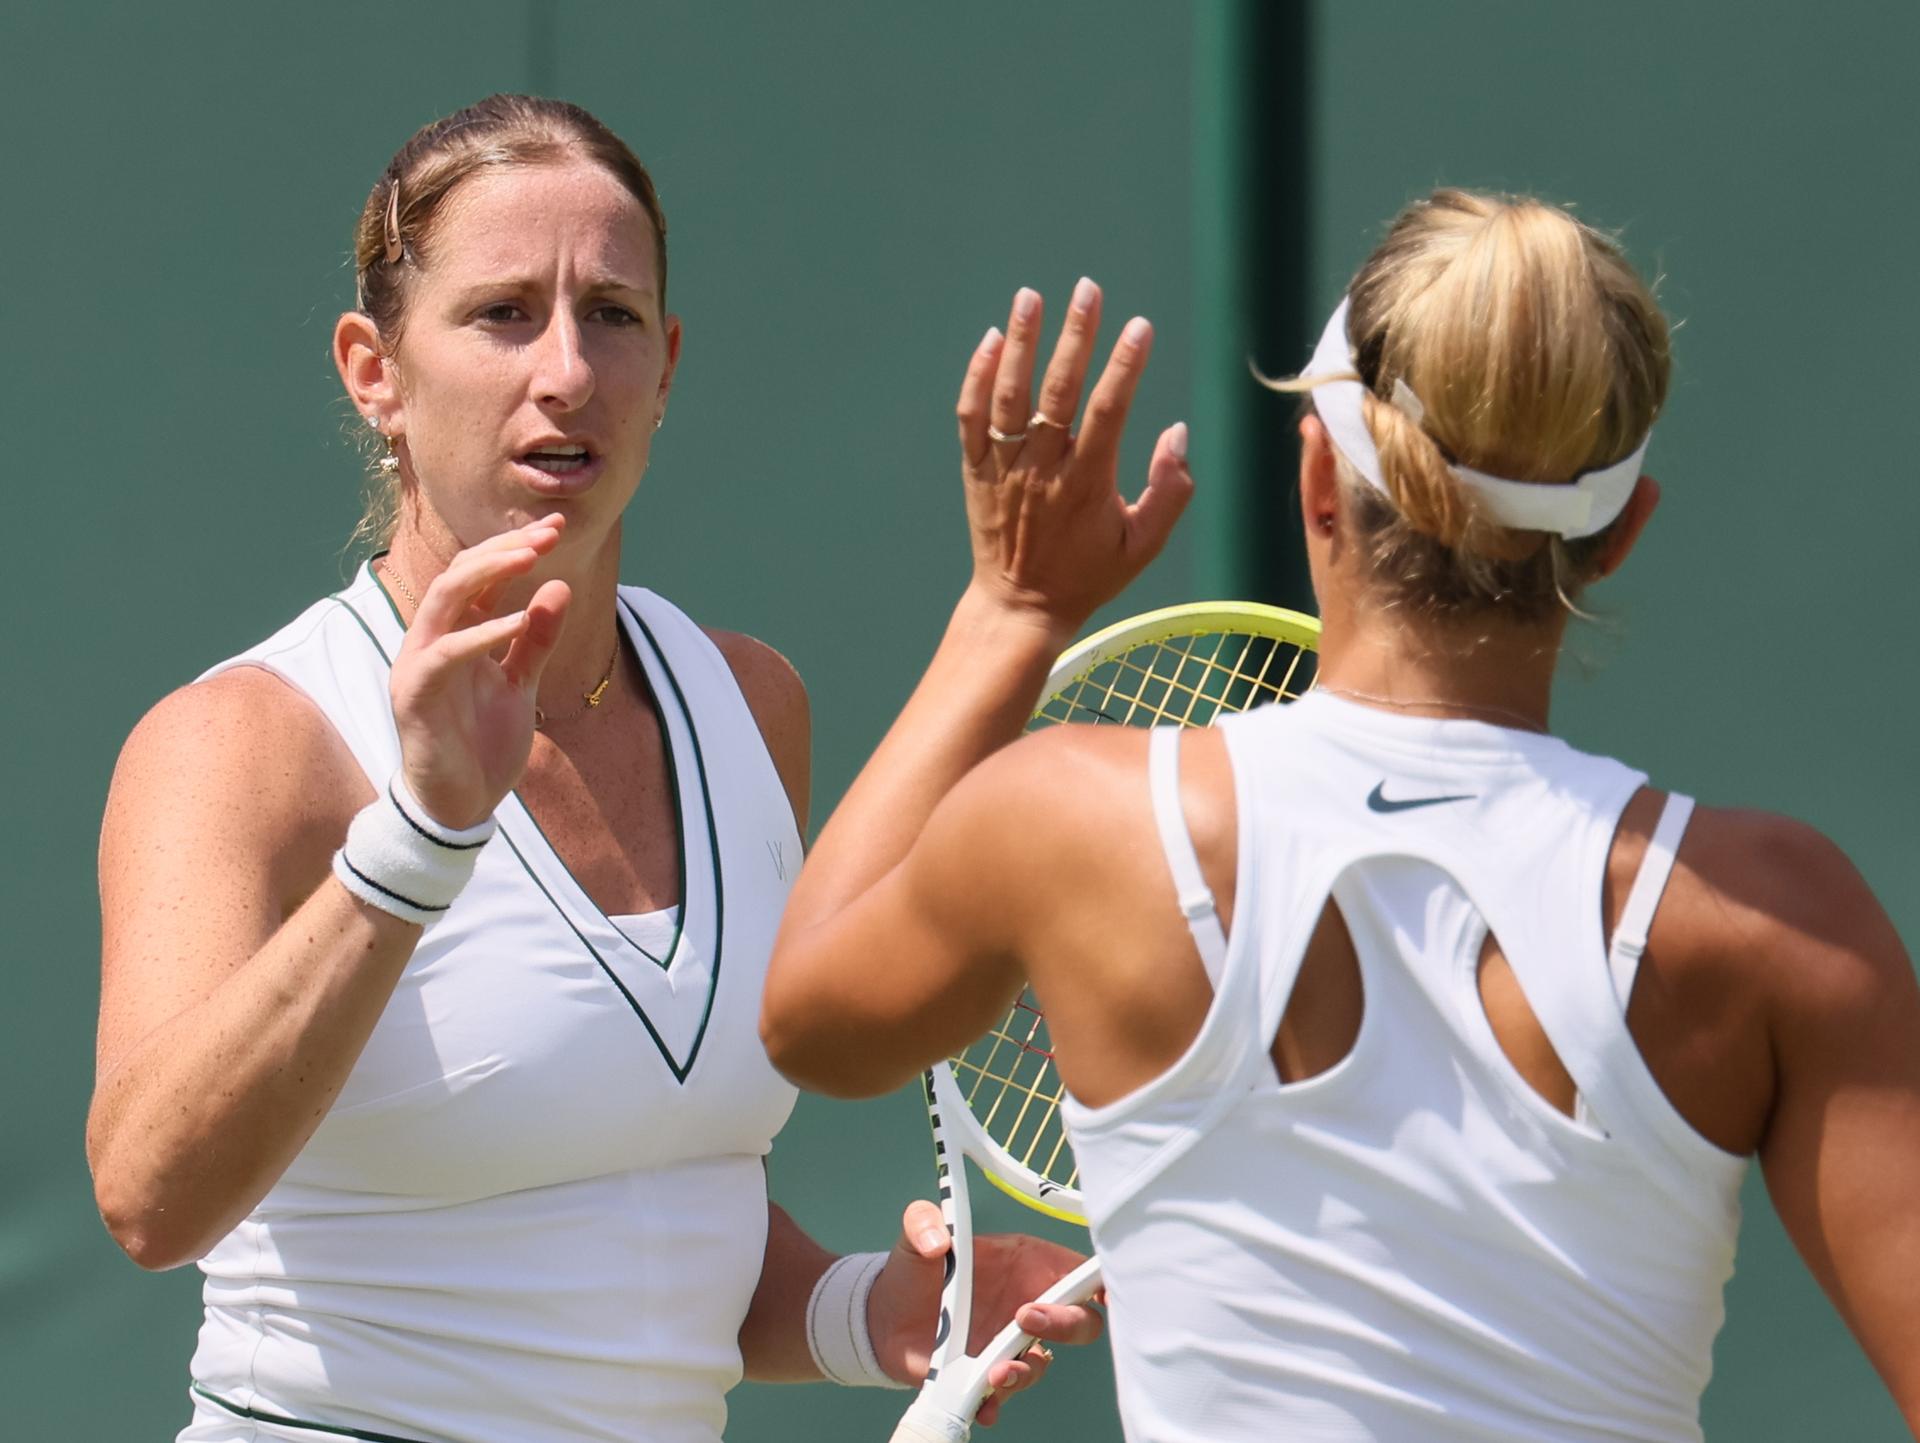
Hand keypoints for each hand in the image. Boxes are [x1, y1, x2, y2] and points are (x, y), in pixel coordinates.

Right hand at [388, 517, 570, 828]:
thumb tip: (558, 586)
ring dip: (488, 572)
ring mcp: (418, 665)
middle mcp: (431, 641)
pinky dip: (481, 634)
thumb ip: (537, 640)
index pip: (478, 576)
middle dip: (503, 549)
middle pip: (459, 574)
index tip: (556, 529)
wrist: (460, 808)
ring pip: (443, 599)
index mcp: (454, 636)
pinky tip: (517, 622)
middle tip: (548, 533)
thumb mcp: (522, 685)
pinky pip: (445, 655)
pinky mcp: (415, 696)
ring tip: (532, 556)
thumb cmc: (483, 746)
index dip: (513, 548)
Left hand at [868, 1200, 1104, 1424]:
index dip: (1099, 1280)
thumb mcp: (914, 1235)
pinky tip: (980, 1401)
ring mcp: (1009, 1342)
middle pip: (1078, 1320)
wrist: (883, 1319)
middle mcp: (1026, 1303)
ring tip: (994, 1372)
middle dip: (1066, 1324)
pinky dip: (997, 1401)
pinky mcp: (987, 1373)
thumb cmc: (912, 1271)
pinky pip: (1005, 1393)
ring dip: (1025, 1370)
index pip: (1076, 1269)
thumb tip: (939, 1241)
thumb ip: (923, 1222)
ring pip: (1041, 1362)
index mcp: (1023, 1263)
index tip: (1103, 1291)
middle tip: (1026, 1320)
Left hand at [955, 280, 1192, 636]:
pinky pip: (972, 417)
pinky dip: (978, 378)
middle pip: (1058, 390)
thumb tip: (1178, 433)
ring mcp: (1004, 468)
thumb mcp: (1143, 546)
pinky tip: (993, 340)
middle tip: (1088, 289)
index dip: (1125, 366)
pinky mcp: (975, 471)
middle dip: (1075, 335)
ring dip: (1022, 342)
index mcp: (1088, 484)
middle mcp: (1043, 469)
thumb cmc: (1088, 575)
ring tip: (1031, 296)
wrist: (1020, 608)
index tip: (1140, 327)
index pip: (1108, 411)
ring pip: (1009, 395)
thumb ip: (1170, 490)